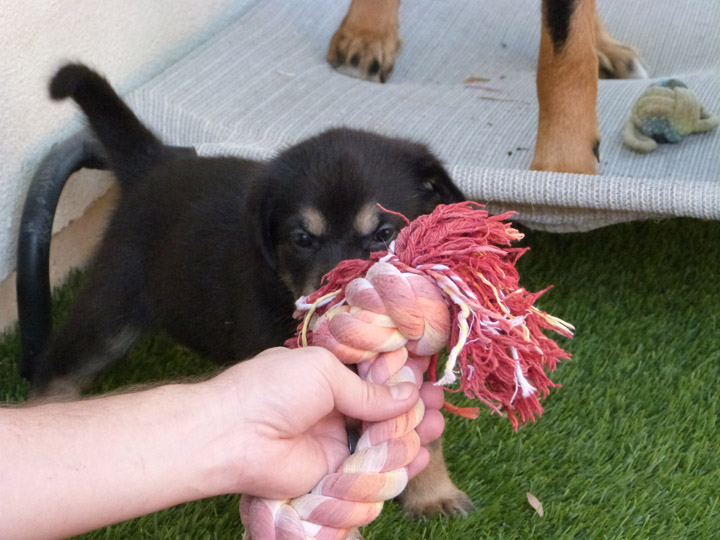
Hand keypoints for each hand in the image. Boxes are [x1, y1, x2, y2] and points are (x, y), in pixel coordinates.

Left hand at [206, 347, 444, 498]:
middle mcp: (338, 405)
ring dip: (412, 432)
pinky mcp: (336, 471)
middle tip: (439, 402)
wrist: (234, 437)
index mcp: (331, 374)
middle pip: (386, 408)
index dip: (404, 375)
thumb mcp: (324, 372)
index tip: (430, 374)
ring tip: (436, 425)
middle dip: (415, 405)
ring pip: (384, 438)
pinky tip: (419, 454)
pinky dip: (398, 463)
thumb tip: (409, 393)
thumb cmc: (272, 390)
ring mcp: (338, 439)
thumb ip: (368, 389)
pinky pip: (373, 469)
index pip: (376, 374)